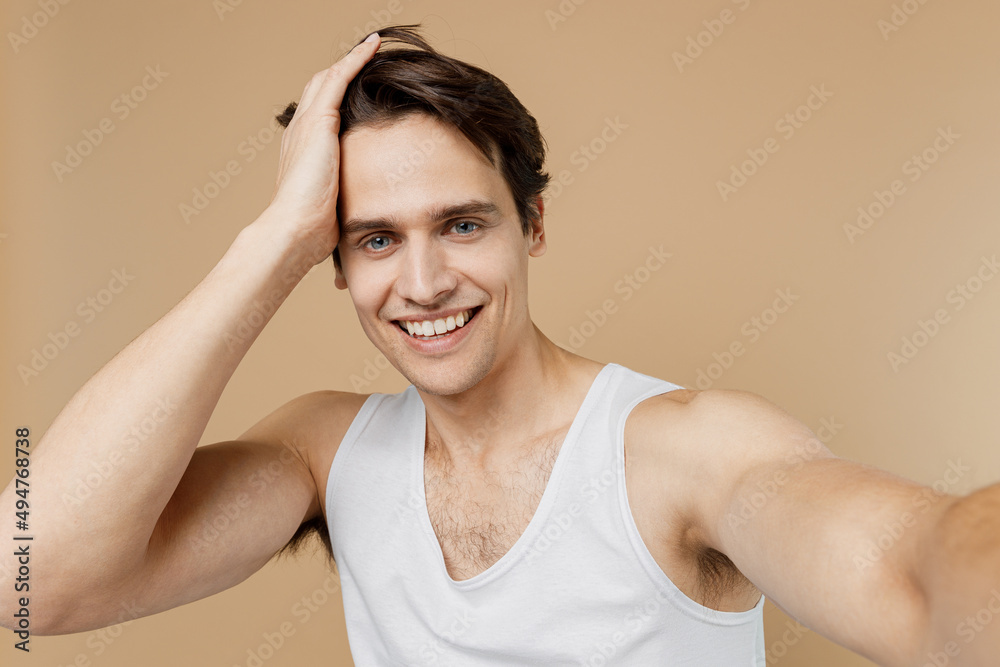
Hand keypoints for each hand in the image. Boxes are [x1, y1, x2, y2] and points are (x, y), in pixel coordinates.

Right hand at [266, 32, 380, 264]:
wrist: (294, 229)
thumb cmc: (311, 231)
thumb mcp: (328, 210)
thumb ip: (340, 204)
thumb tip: (355, 224)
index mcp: (301, 151)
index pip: (319, 114)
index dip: (335, 97)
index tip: (355, 87)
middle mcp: (300, 132)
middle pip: (320, 89)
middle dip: (342, 71)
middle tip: (366, 57)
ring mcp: (307, 124)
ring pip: (329, 78)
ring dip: (351, 60)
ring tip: (372, 46)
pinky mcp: (320, 121)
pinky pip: (339, 79)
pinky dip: (356, 59)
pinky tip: (372, 47)